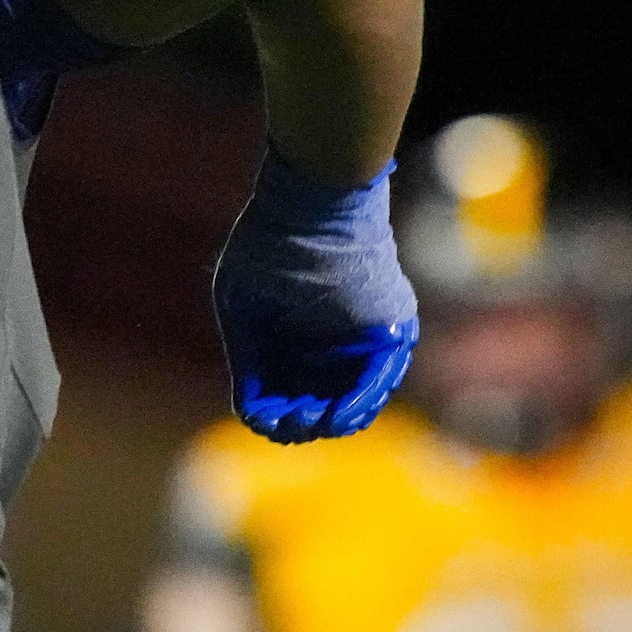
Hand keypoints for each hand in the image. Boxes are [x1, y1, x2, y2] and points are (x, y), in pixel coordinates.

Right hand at [213, 151, 418, 442]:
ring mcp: (364, 344)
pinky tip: (331, 416)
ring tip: (306, 419)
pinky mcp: (391, 335)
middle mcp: (333, 346)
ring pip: (351, 406)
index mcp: (297, 340)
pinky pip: (377, 383)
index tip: (263, 417)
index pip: (288, 396)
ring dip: (327, 421)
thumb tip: (256, 412)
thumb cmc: (269, 245)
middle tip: (287, 421)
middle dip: (300, 423)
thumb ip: (248, 358)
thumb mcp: (240, 308)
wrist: (311, 208)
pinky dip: (355, 404)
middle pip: (319, 409)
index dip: (273, 417)